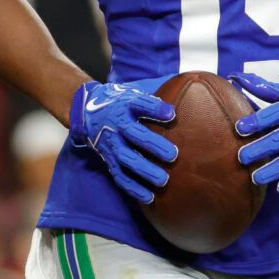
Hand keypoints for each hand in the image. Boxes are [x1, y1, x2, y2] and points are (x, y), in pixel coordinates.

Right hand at [70, 80, 176, 203]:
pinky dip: (134, 188)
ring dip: (145, 170)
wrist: (87, 111)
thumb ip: (159, 89)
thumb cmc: (122, 100)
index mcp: (125, 104)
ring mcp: (112, 144)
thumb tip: (191, 81)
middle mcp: (117, 124)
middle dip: (153, 145)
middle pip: (134, 134)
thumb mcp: (135, 89)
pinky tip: (149, 197)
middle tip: (173, 155)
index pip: (140, 104)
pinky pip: (120, 176)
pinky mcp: (109, 160)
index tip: (171, 113)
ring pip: (127, 159)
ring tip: (163, 180)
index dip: (155, 108)